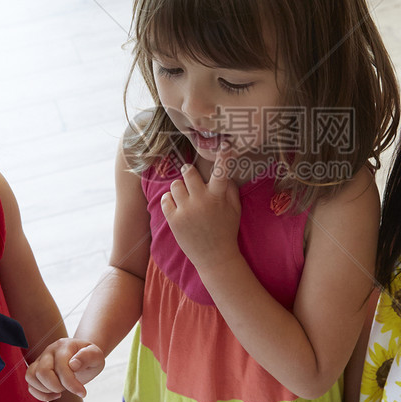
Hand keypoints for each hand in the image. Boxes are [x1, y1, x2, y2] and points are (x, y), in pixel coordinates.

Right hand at [26, 338, 105, 400]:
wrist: (83, 356)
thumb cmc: (90, 357)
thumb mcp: (97, 356)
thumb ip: (89, 357)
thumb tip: (73, 365)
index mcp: (64, 346)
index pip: (61, 366)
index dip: (71, 383)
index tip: (82, 392)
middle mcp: (49, 351)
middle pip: (42, 372)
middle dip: (56, 386)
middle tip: (69, 388)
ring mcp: (40, 360)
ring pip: (31, 377)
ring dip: (46, 390)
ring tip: (61, 390)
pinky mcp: (35, 370)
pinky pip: (30, 385)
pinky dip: (40, 394)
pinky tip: (54, 394)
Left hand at [160, 147, 241, 272]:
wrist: (215, 257)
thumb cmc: (226, 231)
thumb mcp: (235, 210)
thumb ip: (230, 190)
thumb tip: (225, 174)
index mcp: (218, 197)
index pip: (221, 172)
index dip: (224, 157)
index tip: (225, 144)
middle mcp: (201, 201)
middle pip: (189, 172)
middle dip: (188, 171)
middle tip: (190, 174)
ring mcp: (186, 210)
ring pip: (175, 185)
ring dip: (179, 188)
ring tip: (185, 196)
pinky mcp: (174, 220)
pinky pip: (165, 199)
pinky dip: (169, 200)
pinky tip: (177, 206)